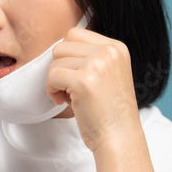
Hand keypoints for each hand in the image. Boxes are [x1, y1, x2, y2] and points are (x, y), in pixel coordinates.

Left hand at [46, 26, 141, 153]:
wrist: (119, 138)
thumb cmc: (108, 111)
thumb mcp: (108, 74)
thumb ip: (90, 57)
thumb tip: (58, 48)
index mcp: (116, 48)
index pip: (75, 34)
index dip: (68, 57)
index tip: (76, 77)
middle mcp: (109, 52)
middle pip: (62, 45)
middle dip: (60, 67)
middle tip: (70, 88)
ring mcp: (97, 65)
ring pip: (55, 60)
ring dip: (55, 80)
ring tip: (69, 96)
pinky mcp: (83, 81)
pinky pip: (52, 76)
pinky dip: (51, 90)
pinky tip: (64, 102)